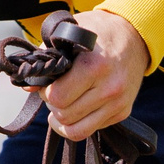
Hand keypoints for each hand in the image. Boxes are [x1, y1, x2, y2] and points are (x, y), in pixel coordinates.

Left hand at [42, 9, 148, 139]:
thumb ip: (48, 58)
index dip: (46, 92)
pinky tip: (78, 107)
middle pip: (65, 116)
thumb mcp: (70, 34)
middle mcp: (109, 88)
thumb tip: (28, 87)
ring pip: (77, 131)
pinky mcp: (123, 112)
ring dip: (64, 120)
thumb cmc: (98, 32)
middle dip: (53, 106)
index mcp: (95, 66)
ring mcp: (118, 103)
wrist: (135, 36)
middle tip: (55, 92)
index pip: (57, 98)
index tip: (48, 83)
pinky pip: (92, 130)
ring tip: (63, 106)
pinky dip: (80, 122)